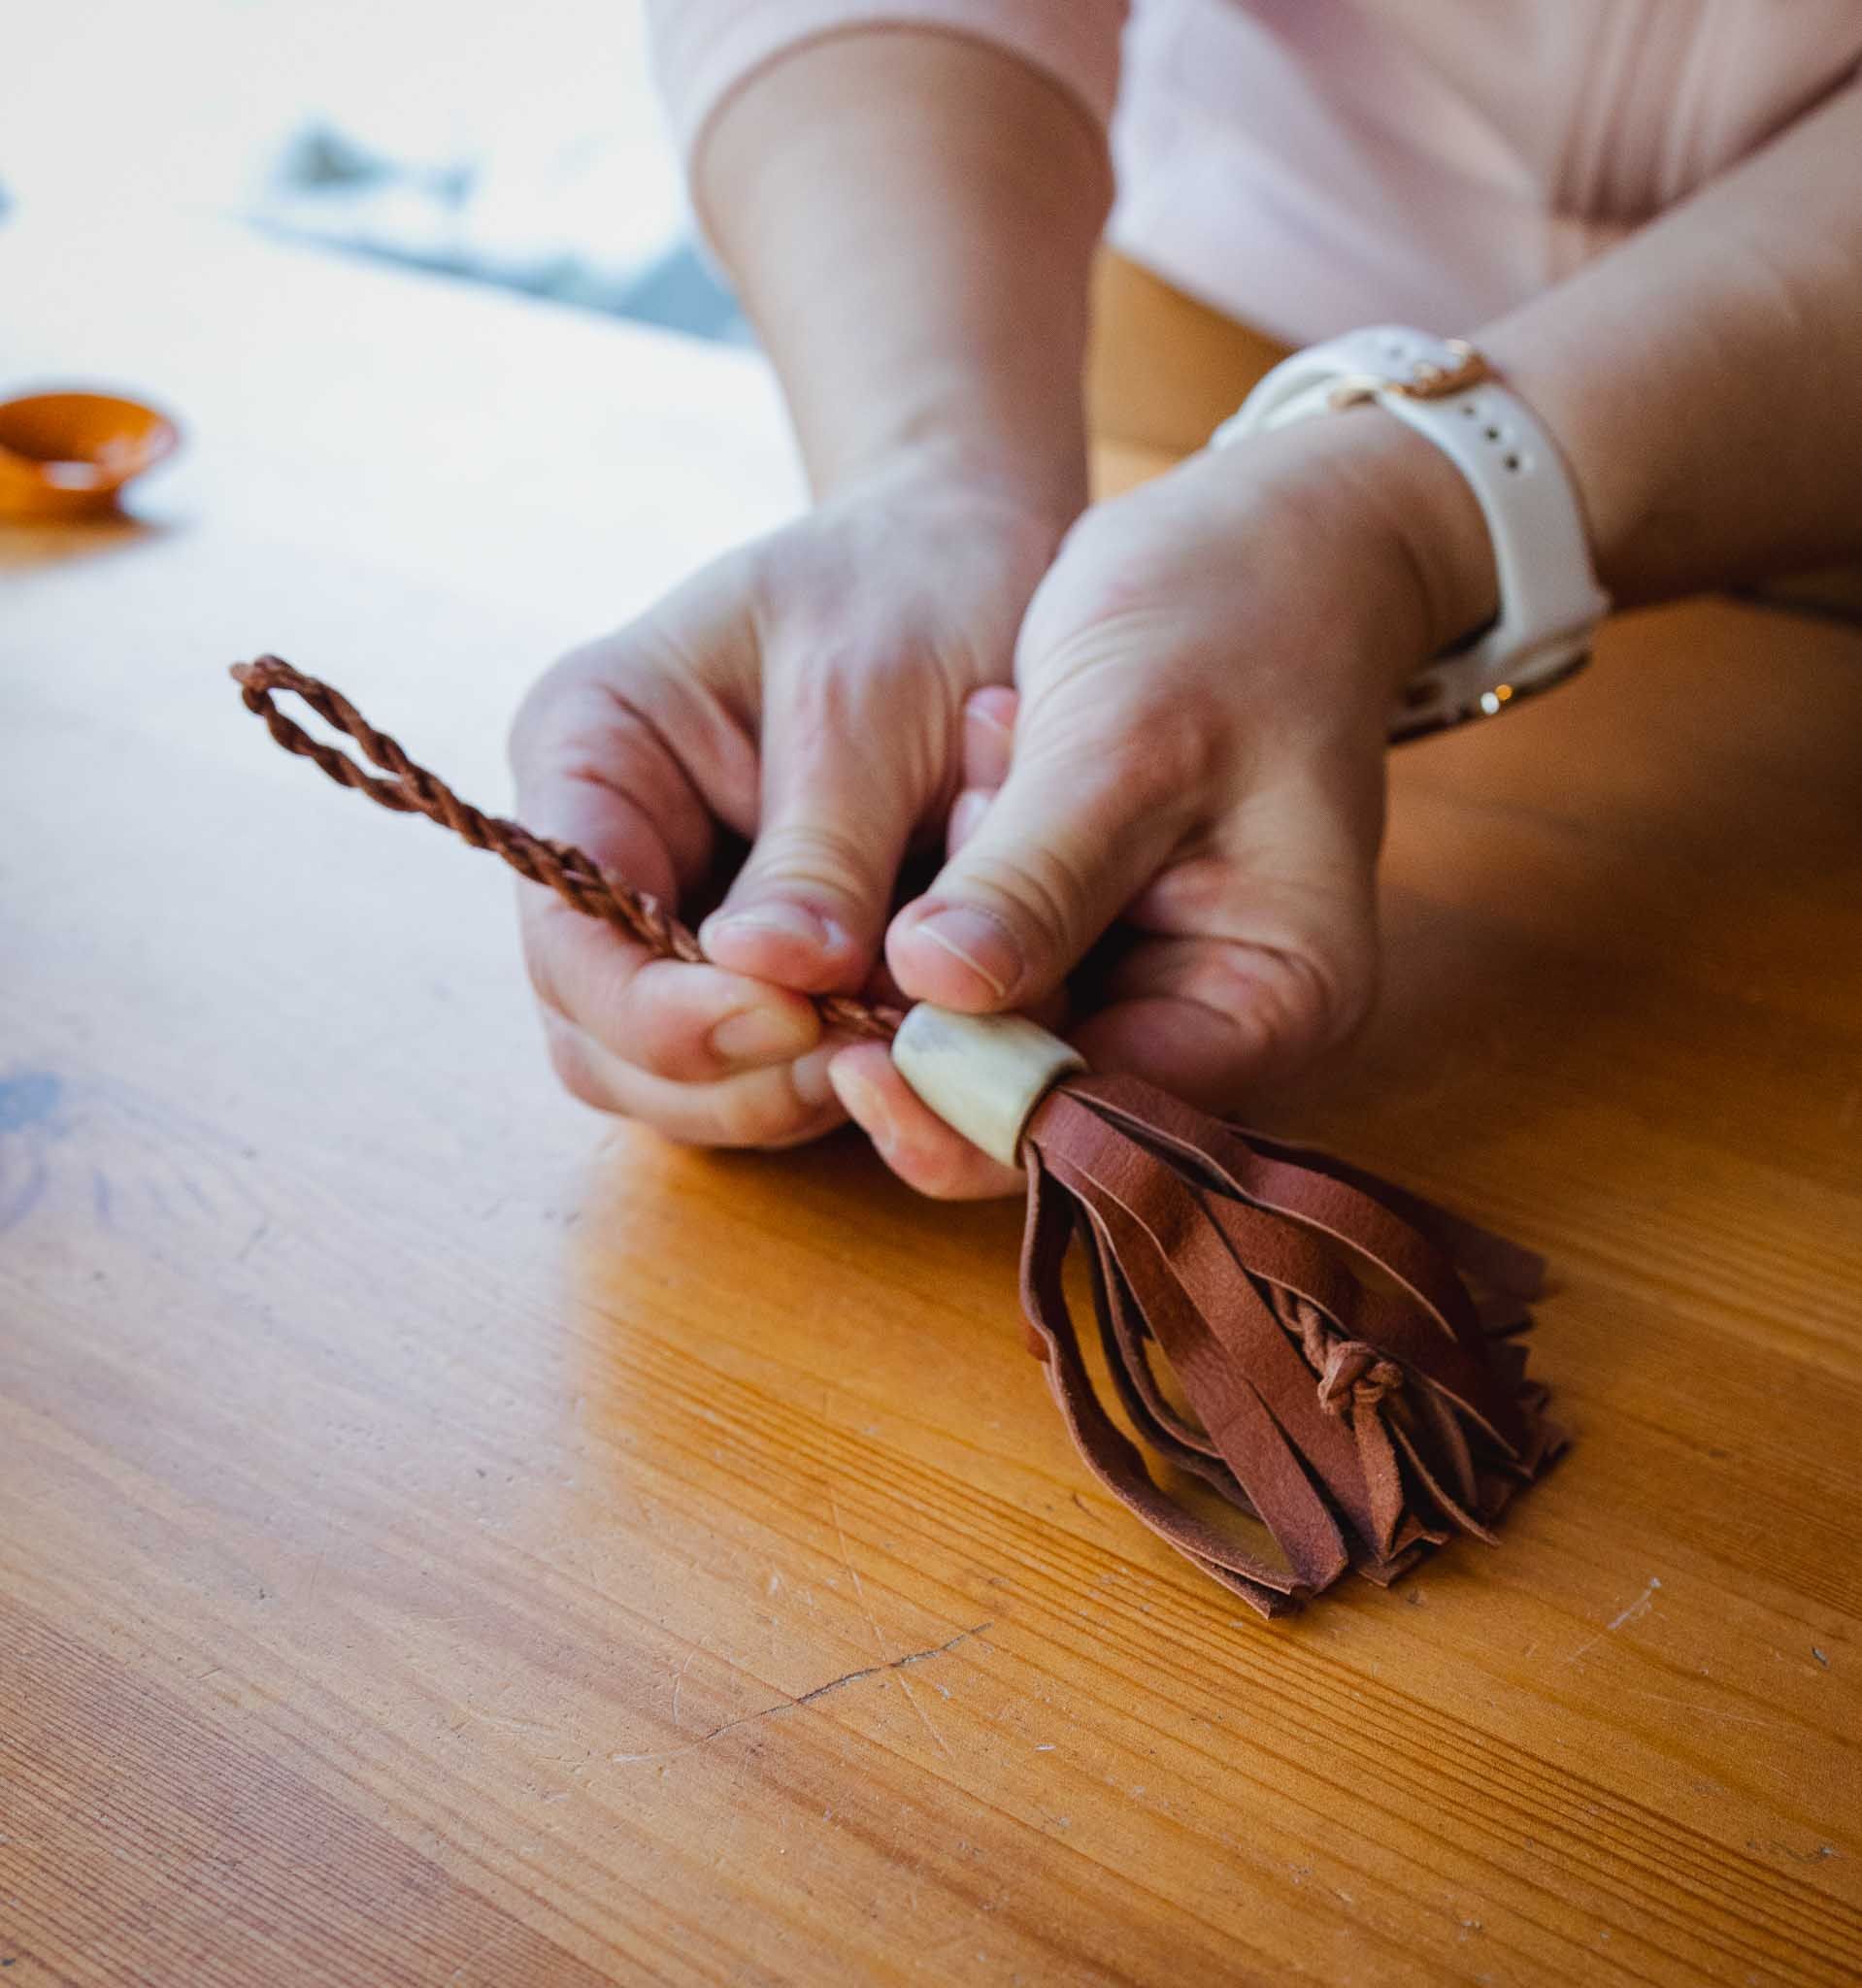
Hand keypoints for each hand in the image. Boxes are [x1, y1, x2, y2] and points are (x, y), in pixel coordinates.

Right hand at [508, 461, 1068, 1148]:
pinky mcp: (765, 969)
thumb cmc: (917, 590)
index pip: (568, 936)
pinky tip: (919, 1047)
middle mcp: (615, 852)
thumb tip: (778, 986)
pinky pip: (768, 1071)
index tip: (787, 1020)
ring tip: (905, 1053)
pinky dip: (836, 1078)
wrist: (985, 562)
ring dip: (789, 1093)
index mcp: (591, 753)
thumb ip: (824, 848)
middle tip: (862, 1063)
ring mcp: (684, 920)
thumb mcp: (871, 695)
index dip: (659, 1012)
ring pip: (683, 1082)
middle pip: (604, 1041)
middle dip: (728, 1075)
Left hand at [827, 414, 1495, 1196]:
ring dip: (951, 917)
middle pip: (1038, 1100)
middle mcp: (1215, 1025)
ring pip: (994, 1030)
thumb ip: (1036, 878)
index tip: (849, 1052)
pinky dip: (958, 882)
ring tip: (1003, 747)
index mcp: (1272, 1003)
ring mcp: (1149, 985)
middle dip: (951, 993)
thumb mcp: (1130, 739)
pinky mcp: (1090, 940)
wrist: (1266, 541)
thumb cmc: (1230, 622)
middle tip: (951, 815)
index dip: (967, 1110)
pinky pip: (986, 963)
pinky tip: (994, 754)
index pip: (1102, 1120)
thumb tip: (935, 995)